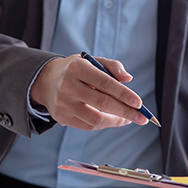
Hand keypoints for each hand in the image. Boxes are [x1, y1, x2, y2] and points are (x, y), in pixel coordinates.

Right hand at [29, 54, 148, 129]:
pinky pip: (87, 125)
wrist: (45, 80)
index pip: (105, 83)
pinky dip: (104, 124)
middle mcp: (68, 86)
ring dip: (116, 121)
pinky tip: (114, 120)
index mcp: (77, 68)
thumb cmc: (75, 70)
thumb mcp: (91, 61)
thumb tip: (128, 79)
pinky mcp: (61, 117)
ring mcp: (63, 104)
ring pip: (95, 119)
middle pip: (102, 103)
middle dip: (125, 112)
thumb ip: (112, 66)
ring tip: (128, 119)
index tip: (139, 103)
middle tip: (142, 118)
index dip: (123, 94)